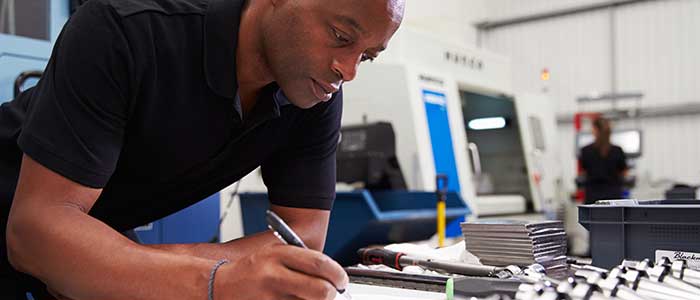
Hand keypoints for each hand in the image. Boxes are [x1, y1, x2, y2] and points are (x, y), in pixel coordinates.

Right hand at [214, 244, 347, 299]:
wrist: (218, 286)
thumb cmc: (253, 271)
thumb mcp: (275, 254)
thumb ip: (302, 262)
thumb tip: (333, 276)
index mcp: (278, 254)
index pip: (319, 264)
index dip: (338, 274)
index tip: (341, 280)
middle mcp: (273, 275)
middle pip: (321, 291)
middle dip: (332, 294)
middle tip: (332, 293)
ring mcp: (269, 297)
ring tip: (309, 297)